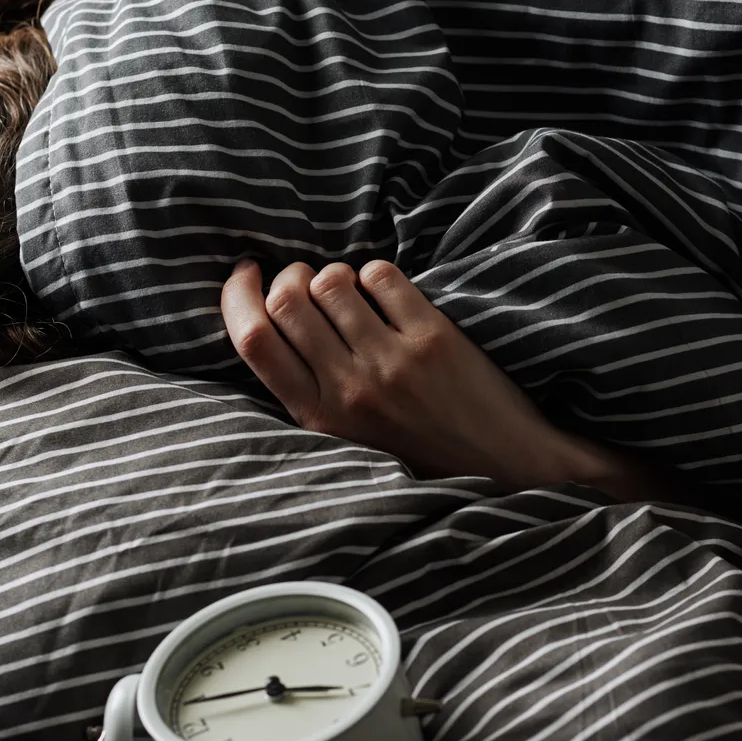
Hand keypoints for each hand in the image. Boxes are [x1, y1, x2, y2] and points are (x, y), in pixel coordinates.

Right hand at [221, 258, 680, 499]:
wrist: (502, 467)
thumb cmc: (418, 450)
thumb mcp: (345, 438)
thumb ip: (307, 389)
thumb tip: (268, 316)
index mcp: (319, 418)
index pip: (253, 340)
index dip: (238, 296)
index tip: (246, 276)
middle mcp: (350, 389)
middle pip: (286, 300)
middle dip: (289, 277)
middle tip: (304, 281)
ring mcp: (392, 361)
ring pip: (333, 281)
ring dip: (335, 275)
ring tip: (349, 292)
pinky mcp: (432, 337)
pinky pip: (381, 274)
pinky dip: (376, 273)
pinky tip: (388, 295)